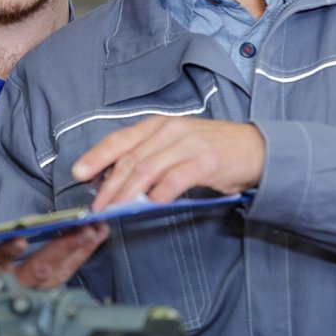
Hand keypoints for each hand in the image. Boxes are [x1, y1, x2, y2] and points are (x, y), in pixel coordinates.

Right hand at [0, 209, 108, 286]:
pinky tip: (93, 238)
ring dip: (79, 251)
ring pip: (57, 274)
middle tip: (83, 229)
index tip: (19, 238)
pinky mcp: (42, 289)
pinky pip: (65, 274)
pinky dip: (80, 256)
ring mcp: (29, 291)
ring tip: (97, 229)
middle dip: (62, 249)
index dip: (5, 252)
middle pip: (38, 271)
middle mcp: (9, 287)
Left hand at [71, 115, 264, 210]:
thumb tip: (117, 181)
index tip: (79, 173)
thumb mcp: (177, 145)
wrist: (256, 149)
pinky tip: (149, 206)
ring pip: (146, 170)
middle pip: (130, 159)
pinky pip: (173, 179)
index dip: (97, 156)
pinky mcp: (204, 160)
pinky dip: (158, 195)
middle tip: (96, 206)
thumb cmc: (213, 150)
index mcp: (159, 125)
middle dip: (108, 185)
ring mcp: (187, 143)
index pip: (120, 140)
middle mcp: (170, 130)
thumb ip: (150, 157)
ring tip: (114, 210)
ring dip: (126, 194)